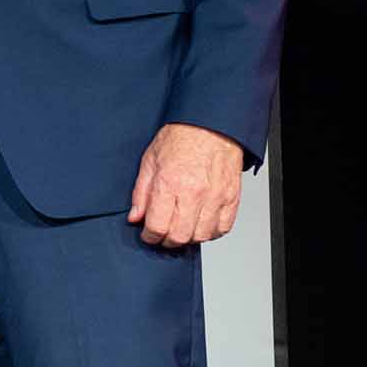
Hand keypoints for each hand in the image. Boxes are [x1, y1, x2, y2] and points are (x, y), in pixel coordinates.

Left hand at [129, 123, 244, 247]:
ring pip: (202, 236)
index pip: (158, 226)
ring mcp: (215, 197)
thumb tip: (135, 217)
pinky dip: (210, 232)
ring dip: (189, 238)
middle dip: (167, 241)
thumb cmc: (180, 138)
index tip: (148, 234)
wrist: (211, 126)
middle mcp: (194, 193)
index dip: (149, 236)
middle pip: (180, 236)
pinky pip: (223, 228)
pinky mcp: (231, 198)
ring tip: (181, 229)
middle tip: (162, 235)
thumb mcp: (149, 161)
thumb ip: (141, 193)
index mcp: (170, 183)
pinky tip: (200, 225)